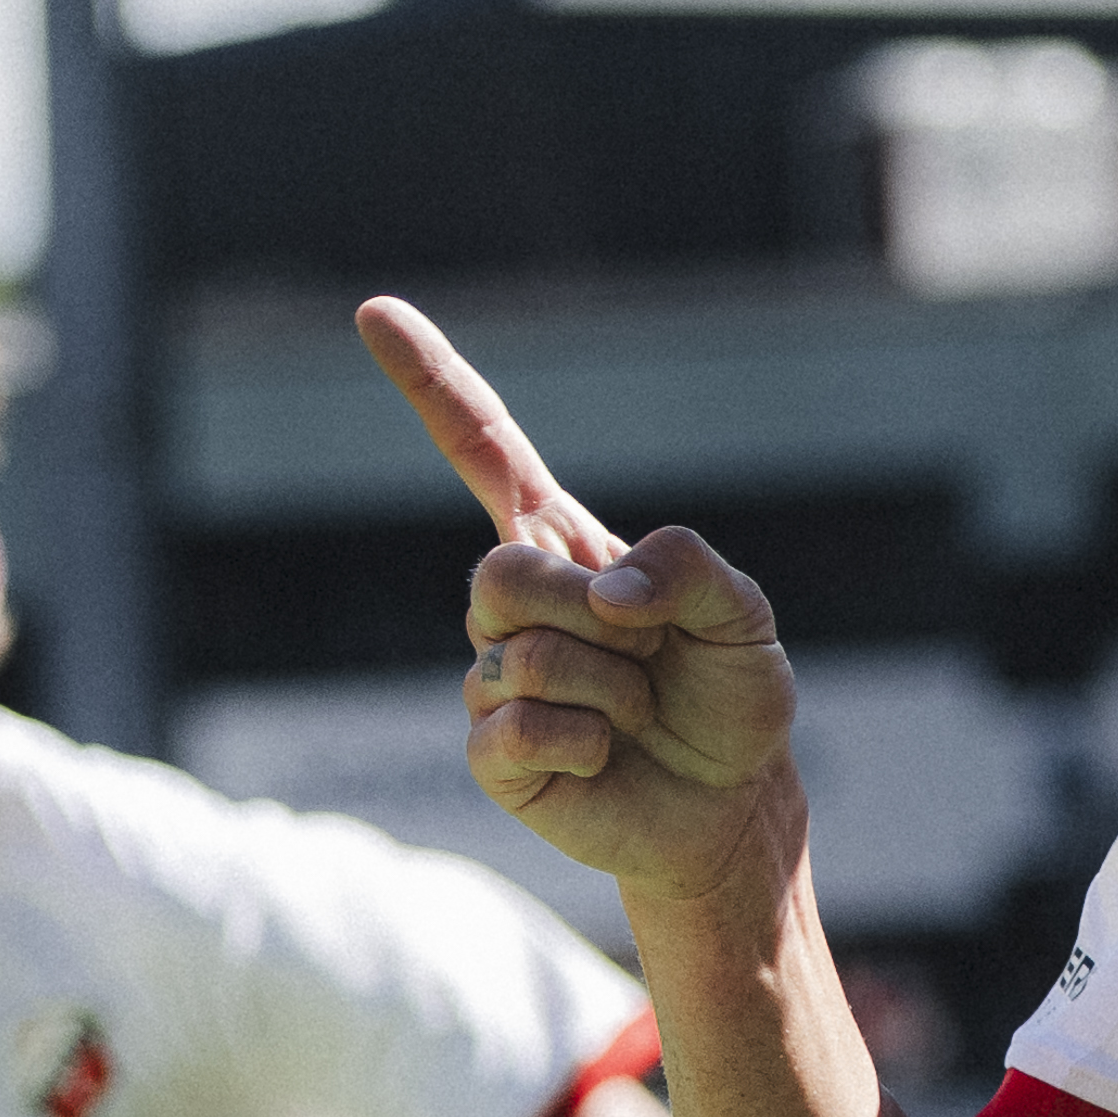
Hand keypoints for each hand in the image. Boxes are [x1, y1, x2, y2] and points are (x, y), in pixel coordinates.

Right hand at [362, 300, 800, 907]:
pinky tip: (606, 755)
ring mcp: (494, 678)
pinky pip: (514, 729)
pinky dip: (586, 741)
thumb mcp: (744, 615)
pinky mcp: (492, 753)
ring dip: (610, 689)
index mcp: (566, 546)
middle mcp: (517, 604)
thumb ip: (689, 568)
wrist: (733, 805)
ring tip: (638, 713)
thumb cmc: (732, 698)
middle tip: (646, 656)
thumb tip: (602, 590)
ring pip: (522, 658)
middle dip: (589, 617)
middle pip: (500, 574)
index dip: (429, 380)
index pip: (483, 448)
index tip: (373, 311)